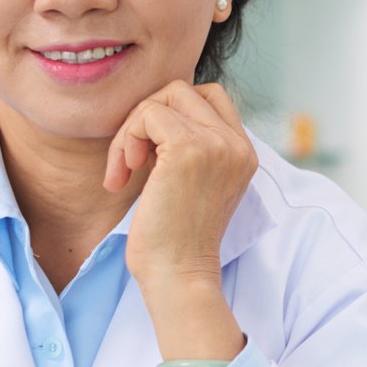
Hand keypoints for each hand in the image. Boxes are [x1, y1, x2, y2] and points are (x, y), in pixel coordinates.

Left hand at [105, 81, 258, 291]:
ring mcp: (216, 144)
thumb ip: (193, 149)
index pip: (210, 97)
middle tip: (132, 160)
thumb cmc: (175, 240)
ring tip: (126, 169)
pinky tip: (123, 174)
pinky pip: (147, 115)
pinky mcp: (188, 148)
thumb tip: (154, 115)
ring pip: (161, 99)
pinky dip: (126, 140)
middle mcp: (236, 144)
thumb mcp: (196, 185)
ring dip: (131, 130)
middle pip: (182, 91)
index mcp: (243, 152)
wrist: (178, 276)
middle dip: (146, 118)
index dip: (171, 114)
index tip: (152, 155)